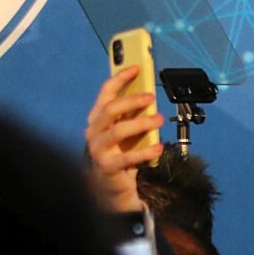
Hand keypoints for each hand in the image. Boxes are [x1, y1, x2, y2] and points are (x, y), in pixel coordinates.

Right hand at [84, 65, 162, 212]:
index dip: (119, 78)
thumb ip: (131, 116)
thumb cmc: (120, 153)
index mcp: (97, 119)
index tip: (135, 67)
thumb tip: (147, 96)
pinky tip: (159, 147)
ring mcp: (98, 149)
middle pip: (109, 110)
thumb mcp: (125, 132)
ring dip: (140, 123)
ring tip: (158, 119)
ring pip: (117, 131)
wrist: (110, 187)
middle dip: (131, 100)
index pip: (105, 93)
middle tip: (151, 97)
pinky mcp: (106, 166)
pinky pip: (127, 157)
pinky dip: (145, 152)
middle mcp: (94, 131)